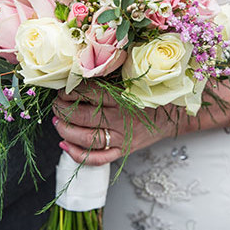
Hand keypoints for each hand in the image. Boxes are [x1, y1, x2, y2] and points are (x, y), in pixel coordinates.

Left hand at [52, 84, 181, 165]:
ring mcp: (121, 138)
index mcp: (122, 98)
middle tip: (55, 104)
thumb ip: (110, 76)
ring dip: (65, 130)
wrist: (174, 114)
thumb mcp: (133, 80)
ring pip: (87, 139)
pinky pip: (98, 158)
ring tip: (56, 121)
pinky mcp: (123, 150)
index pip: (89, 94)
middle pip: (83, 117)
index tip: (62, 89)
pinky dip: (78, 154)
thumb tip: (82, 71)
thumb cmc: (152, 94)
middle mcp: (120, 119)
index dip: (70, 91)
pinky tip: (65, 144)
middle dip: (62, 110)